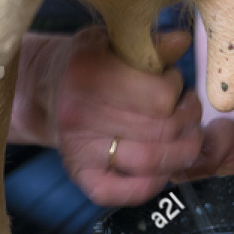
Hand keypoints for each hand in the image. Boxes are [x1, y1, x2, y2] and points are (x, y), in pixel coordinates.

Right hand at [18, 27, 203, 205]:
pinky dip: (157, 181)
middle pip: (163, 129)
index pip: (161, 96)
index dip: (178, 90)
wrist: (45, 90)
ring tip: (186, 134)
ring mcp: (78, 149)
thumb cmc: (90, 63)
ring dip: (184, 149)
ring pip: (153, 161)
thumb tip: (181, 41)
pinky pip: (130, 192)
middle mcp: (78, 114)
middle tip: (188, 110)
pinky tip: (164, 164)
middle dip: (188, 119)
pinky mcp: (82, 177)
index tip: (174, 84)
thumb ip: (150, 44)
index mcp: (87, 74)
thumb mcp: (114, 42)